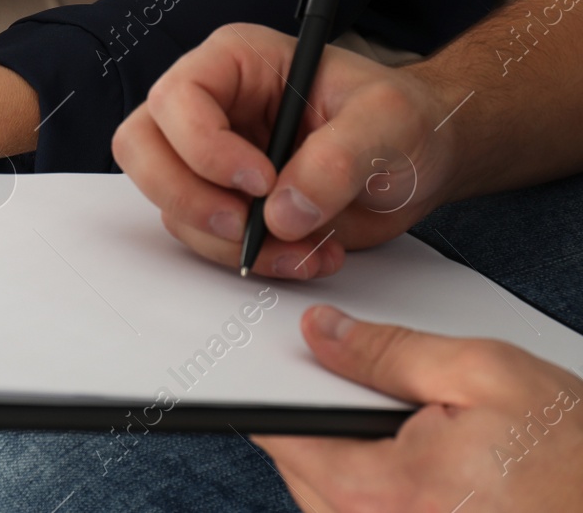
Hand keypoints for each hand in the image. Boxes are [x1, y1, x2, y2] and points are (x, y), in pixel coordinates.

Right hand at [111, 23, 462, 279]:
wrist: (420, 163)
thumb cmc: (404, 121)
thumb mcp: (390, 122)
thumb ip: (339, 158)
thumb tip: (283, 212)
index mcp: (236, 61)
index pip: (176, 98)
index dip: (204, 146)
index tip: (261, 182)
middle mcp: (209, 105)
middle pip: (140, 148)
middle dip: (187, 198)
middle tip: (245, 226)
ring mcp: (208, 157)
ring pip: (168, 203)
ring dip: (230, 241)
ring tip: (304, 245)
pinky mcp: (223, 201)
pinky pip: (204, 239)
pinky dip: (251, 260)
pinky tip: (304, 252)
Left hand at [256, 306, 582, 511]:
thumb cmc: (574, 456)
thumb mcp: (484, 373)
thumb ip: (389, 350)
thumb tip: (320, 331)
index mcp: (378, 491)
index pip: (277, 432)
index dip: (273, 383)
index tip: (278, 355)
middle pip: (297, 465)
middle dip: (316, 416)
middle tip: (363, 383)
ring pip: (323, 494)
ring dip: (343, 453)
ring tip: (407, 426)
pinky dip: (371, 484)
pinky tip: (415, 461)